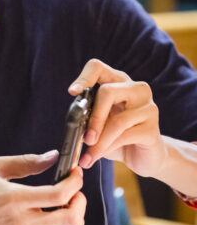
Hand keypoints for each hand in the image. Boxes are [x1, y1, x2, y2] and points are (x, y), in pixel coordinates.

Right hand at [0, 151, 85, 224]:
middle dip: (80, 201)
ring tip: (68, 209)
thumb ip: (25, 161)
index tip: (74, 174)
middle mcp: (23, 223)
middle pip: (72, 217)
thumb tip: (53, 156)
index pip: (60, 194)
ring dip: (78, 221)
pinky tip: (55, 220)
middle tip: (73, 192)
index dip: (75, 182)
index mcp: (14, 199)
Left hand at [69, 58, 165, 176]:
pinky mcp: (153, 128)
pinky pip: (125, 136)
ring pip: (117, 120)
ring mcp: (148, 107)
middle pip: (108, 91)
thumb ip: (87, 118)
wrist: (143, 157)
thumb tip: (73, 123)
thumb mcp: (98, 124)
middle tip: (84, 138)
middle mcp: (136, 89)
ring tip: (88, 155)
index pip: (98, 67)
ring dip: (99, 141)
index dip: (84, 77)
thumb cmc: (116, 136)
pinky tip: (97, 156)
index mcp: (117, 82)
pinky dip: (107, 148)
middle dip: (93, 117)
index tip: (72, 92)